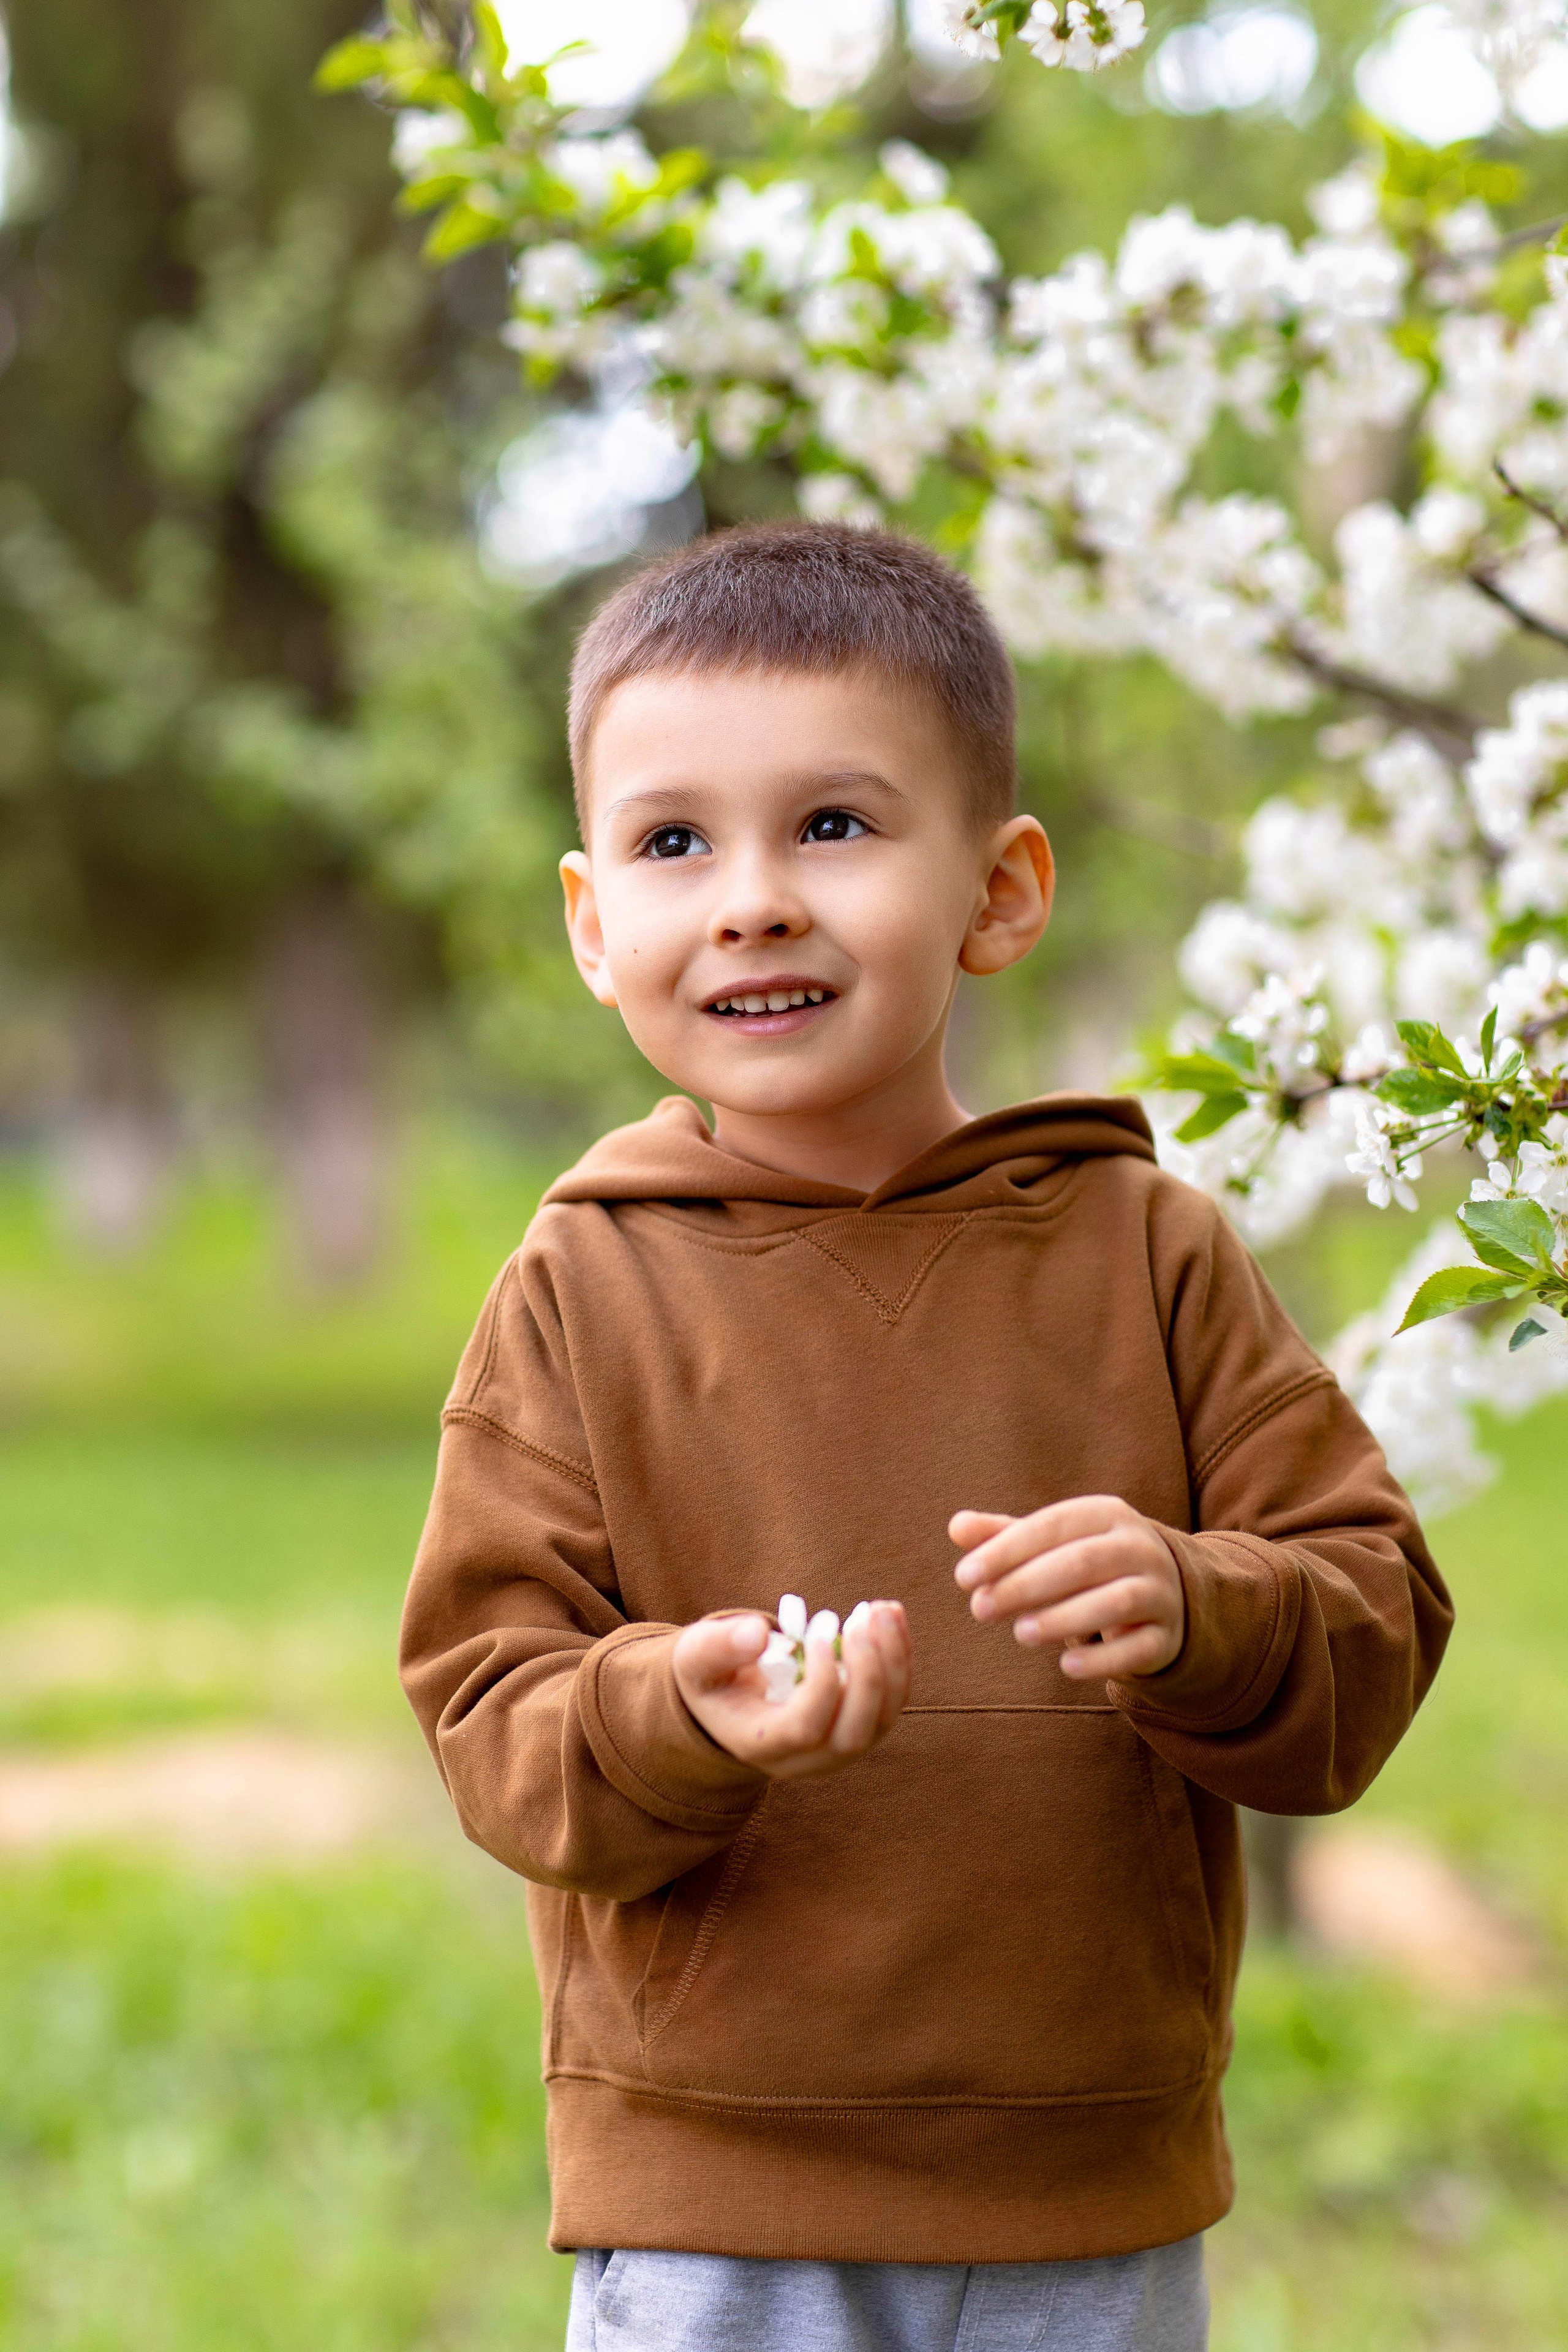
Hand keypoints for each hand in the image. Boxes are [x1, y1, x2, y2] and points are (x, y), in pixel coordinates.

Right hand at [673, 1602, 910, 1779]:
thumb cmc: (712, 1677)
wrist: (731, 1701)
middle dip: (868, 1673)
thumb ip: (717, 1646)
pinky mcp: (861, 1726)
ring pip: (883, 1719)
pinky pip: (893, 1700)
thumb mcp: (695, 1660)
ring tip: (881, 1609)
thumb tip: (758, 1632)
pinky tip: (890, 1614)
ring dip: (892, 1661)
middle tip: (860, 1618)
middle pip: (855, 1733)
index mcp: (762, 1744)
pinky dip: (899, 1657)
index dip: (822, 1683)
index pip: (806, 1728)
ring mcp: (839, 1748)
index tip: (816, 1636)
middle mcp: (807, 1759)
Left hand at [950, 1496, 1184, 1680]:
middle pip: (1082, 1562)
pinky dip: (1103, 1660)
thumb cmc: (1088, 1564)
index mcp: (1105, 1514)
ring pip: (1116, 1601)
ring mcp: (1159, 1591)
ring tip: (1020, 1634)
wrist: (1163, 1594)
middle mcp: (1138, 1547)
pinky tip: (1065, 1667)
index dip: (1006, 1550)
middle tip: (979, 1609)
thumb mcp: (1050, 1545)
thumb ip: (1003, 1537)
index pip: (1052, 1526)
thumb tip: (956, 1526)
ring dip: (1064, 1618)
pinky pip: (1139, 1647)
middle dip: (1026, 1585)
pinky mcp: (1168, 1636)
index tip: (964, 1577)